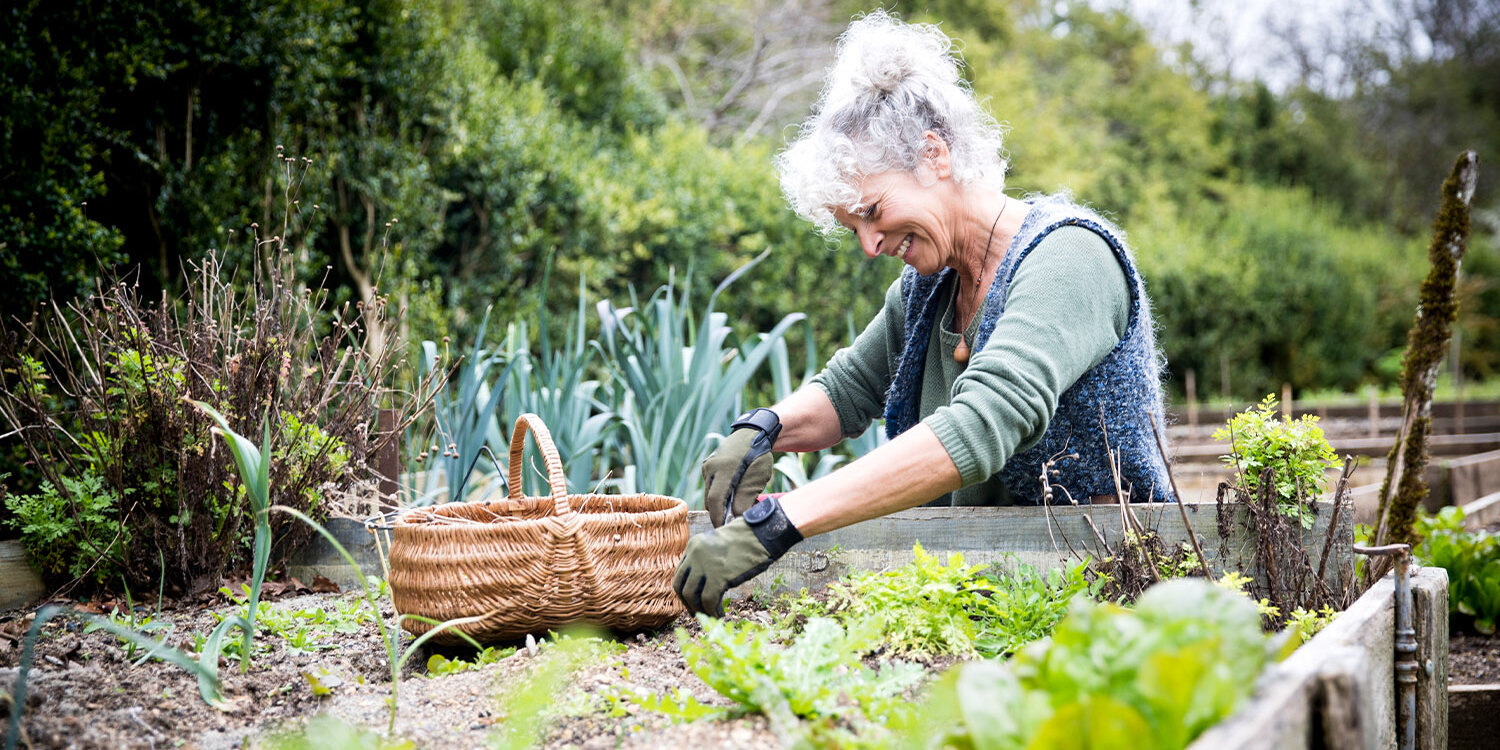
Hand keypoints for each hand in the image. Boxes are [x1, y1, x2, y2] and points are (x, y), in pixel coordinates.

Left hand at [674, 497, 801, 616]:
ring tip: (711, 615)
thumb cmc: (747, 538)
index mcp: (694, 545)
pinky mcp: (718, 576)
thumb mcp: (719, 543)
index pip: (680, 573)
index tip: (693, 601)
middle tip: (696, 613)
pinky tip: (720, 614)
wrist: (761, 533)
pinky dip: (712, 611)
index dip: (685, 590)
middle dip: (687, 603)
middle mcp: (694, 554)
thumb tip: (705, 581)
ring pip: (691, 595)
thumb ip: (708, 558)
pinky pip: (708, 601)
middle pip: (680, 585)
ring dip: (699, 610)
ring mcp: (705, 565)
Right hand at [702, 408, 780, 526]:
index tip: (723, 530)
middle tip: (730, 525)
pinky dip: (719, 494)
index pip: (715, 500)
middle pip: (710, 499)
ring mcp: (707, 466)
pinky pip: (710, 485)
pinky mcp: (707, 466)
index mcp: (724, 470)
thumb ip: (746, 499)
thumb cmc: (758, 456)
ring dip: (720, 504)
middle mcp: (711, 467)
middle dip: (718, 514)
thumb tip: (736, 518)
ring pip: (709, 493)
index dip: (718, 518)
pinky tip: (731, 495)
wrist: (753, 434)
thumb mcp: (757, 479)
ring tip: (734, 510)